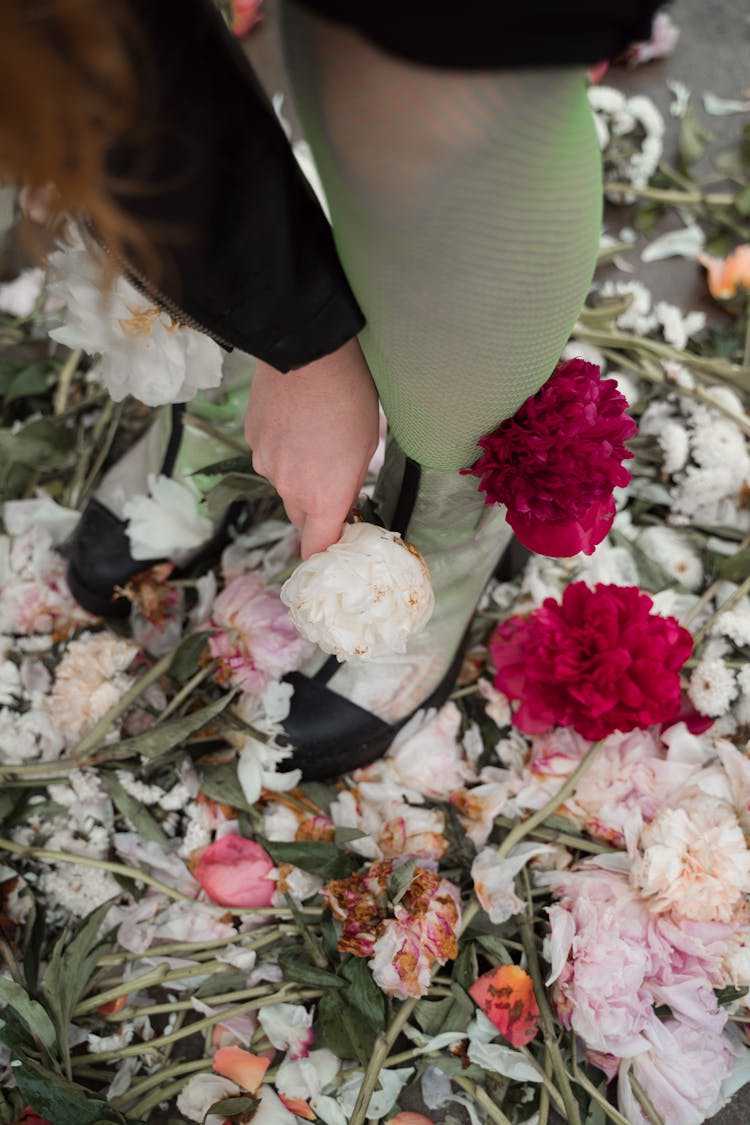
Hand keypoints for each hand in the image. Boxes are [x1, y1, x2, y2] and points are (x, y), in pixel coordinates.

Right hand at [245, 337, 380, 558]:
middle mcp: (289, 489)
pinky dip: (282, 448)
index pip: (316, 548)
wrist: (306, 352)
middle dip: (315, 507)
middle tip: (334, 477)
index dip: (324, 550)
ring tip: (316, 435)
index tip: (334, 544)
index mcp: (323, 498)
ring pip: (283, 483)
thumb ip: (349, 484)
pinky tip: (296, 420)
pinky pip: (269, 456)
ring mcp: (266, 464)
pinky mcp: (252, 440)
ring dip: (297, 472)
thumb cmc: (349, 396)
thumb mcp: (365, 446)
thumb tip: (341, 501)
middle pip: (300, 516)